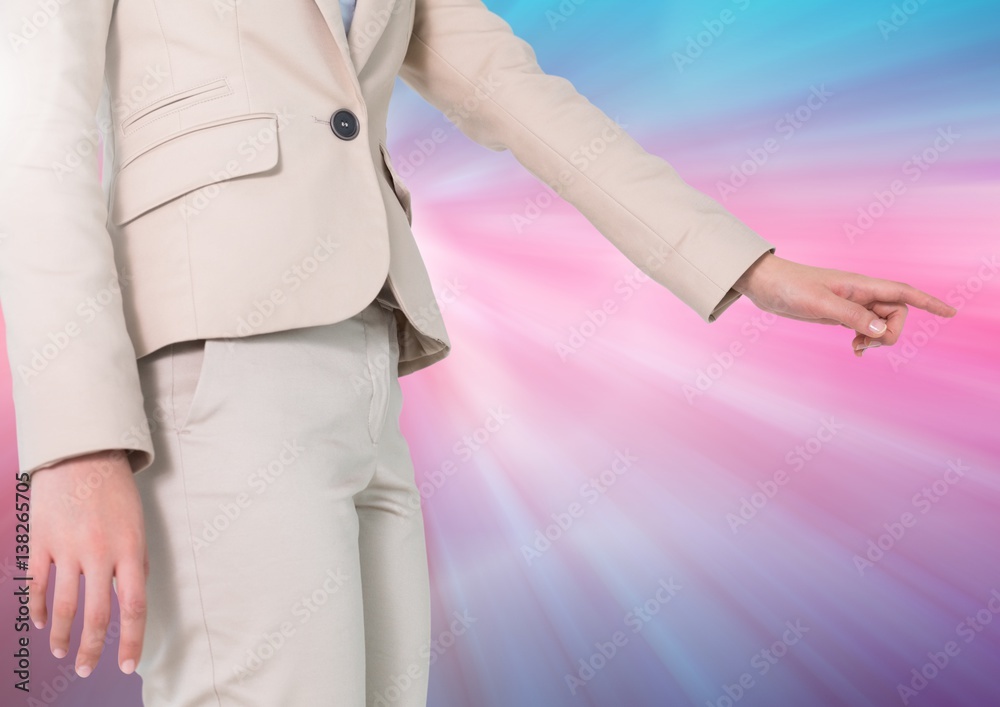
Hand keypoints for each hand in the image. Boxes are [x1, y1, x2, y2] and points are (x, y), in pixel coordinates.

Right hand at [27, 449, 147, 676]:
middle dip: (93, 649)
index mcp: (130, 549)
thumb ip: (133, 562)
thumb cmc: (116, 491)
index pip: (133, 606)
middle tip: (89, 669)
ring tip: (65, 653)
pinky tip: (40, 624)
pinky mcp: (41, 542)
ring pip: (64, 606)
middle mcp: (99, 552)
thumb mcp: (137, 525)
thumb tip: (129, 599)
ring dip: (64, 636)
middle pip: (97, 614)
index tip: (126, 666)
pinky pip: (37, 584)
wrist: (83, 454)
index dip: (130, 641)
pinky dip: (38, 609)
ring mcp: (67, 548)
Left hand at [733, 253, 957, 354]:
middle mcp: (860, 292)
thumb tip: (881, 330)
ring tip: (857, 349)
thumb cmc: (790, 287)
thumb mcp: (819, 304)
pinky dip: (866, 338)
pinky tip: (855, 349)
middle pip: (896, 312)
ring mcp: (850, 302)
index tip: (950, 313)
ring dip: (878, 338)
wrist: (766, 284)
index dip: (928, 303)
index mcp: (860, 285)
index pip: (903, 293)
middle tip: (867, 344)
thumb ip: (851, 316)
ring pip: (881, 321)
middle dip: (891, 332)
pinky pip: (866, 326)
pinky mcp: (839, 312)